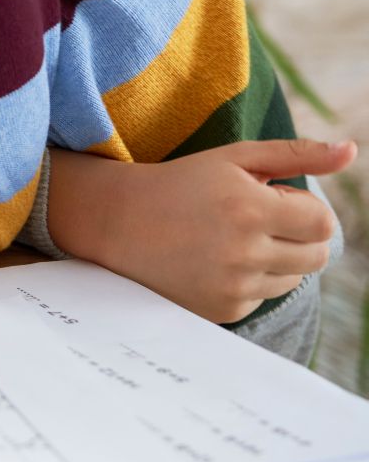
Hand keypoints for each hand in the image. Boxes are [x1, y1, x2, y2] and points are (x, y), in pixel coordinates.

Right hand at [47, 138, 354, 323]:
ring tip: (229, 240)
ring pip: (292, 279)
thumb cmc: (180, 183)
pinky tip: (212, 261)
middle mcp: (243, 252)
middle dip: (297, 236)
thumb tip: (351, 151)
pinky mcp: (221, 310)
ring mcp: (232, 286)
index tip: (271, 200)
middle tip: (255, 220)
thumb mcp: (233, 159)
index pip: (322, 223)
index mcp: (249, 208)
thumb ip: (295, 152)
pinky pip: (261, 297)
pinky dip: (248, 280)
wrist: (117, 221)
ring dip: (275, 260)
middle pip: (316, 256)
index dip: (302, 209)